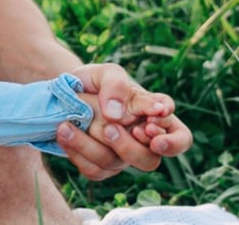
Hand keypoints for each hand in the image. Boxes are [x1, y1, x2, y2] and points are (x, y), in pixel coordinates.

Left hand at [60, 64, 193, 178]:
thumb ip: (115, 85)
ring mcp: (121, 155)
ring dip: (91, 146)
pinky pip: (93, 170)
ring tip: (68, 125)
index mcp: (155, 118)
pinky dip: (76, 152)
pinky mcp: (101, 165)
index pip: (180, 138)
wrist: (63, 92)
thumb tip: (116, 114)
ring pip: (116, 164)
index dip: (171, 141)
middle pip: (150, 161)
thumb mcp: (105, 73)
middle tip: (109, 129)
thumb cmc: (94, 82)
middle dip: (129, 148)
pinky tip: (63, 133)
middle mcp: (142, 141)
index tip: (148, 126)